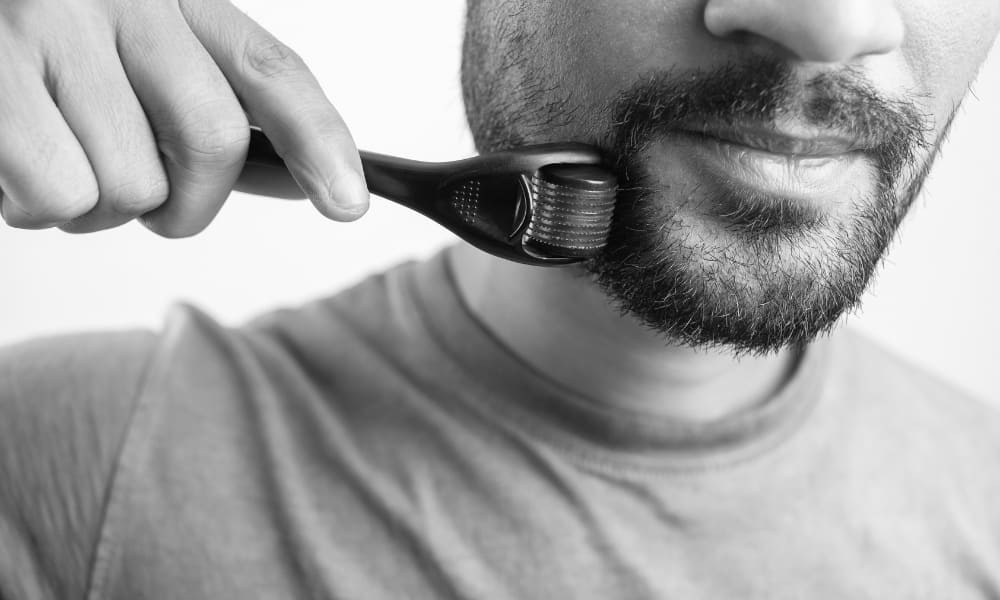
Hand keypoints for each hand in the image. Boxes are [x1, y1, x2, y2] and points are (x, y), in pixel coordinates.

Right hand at [0, 0, 369, 235]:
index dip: (321, 141)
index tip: (348, 203)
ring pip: (134, 185)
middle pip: (214, 140)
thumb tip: (299, 181)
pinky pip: (60, 194)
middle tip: (150, 204)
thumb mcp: (141, 65)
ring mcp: (53, 27)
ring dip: (100, 209)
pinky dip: (39, 208)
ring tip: (59, 164)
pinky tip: (16, 166)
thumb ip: (211, 115)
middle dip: (188, 206)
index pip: (271, 70)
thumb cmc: (54, 59)